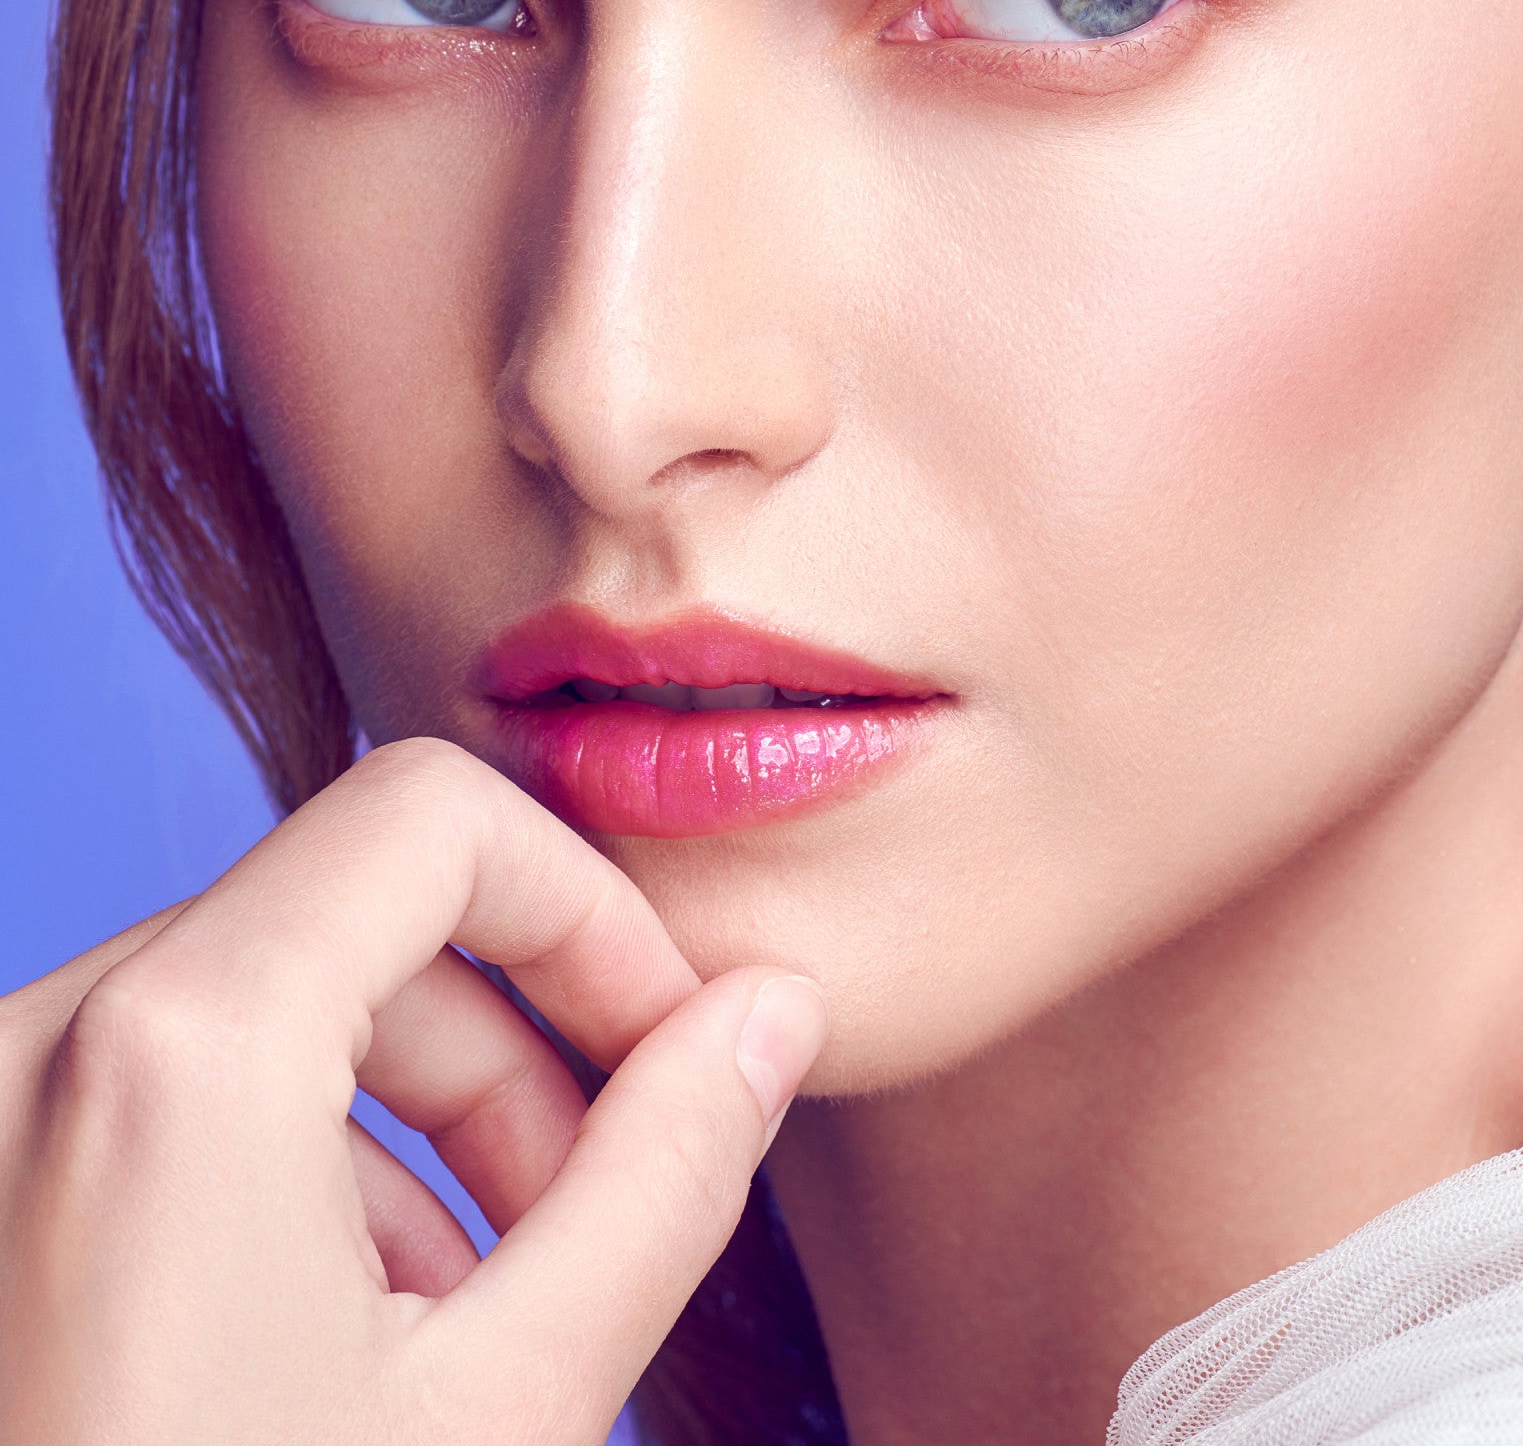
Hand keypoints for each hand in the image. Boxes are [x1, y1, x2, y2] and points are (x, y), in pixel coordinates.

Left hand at [0, 737, 826, 1444]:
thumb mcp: (509, 1404)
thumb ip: (668, 1171)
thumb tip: (769, 1016)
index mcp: (179, 1049)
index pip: (435, 815)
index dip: (588, 911)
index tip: (669, 1040)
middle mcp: (37, 1044)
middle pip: (357, 922)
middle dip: (513, 1046)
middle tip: (598, 1208)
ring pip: (261, 1009)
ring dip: (413, 1122)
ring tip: (481, 1306)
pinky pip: (155, 1096)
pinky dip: (286, 1168)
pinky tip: (341, 1344)